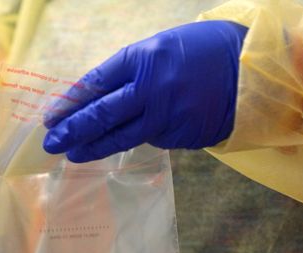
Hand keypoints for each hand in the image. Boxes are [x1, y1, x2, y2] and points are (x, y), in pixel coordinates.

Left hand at [43, 21, 247, 162]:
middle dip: (72, 130)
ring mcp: (166, 114)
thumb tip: (91, 97)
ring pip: (120, 137)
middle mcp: (152, 87)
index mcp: (143, 58)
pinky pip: (148, 140)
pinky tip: (121, 144)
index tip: (52, 116)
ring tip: (72, 154)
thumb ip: (128, 71)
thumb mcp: (160, 48)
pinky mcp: (180, 135)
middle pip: (101, 114)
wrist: (251, 70)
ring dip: (92, 147)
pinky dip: (132, 141)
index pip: (95, 84)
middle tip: (51, 142)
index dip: (70, 103)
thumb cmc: (200, 53)